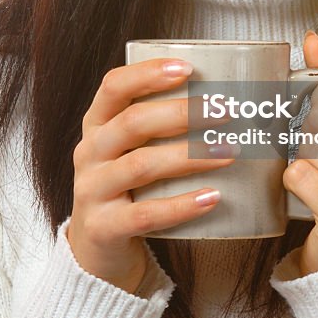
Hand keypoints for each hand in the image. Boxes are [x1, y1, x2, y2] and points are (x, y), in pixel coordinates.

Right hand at [67, 59, 235, 293]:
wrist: (97, 249)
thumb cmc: (128, 187)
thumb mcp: (132, 149)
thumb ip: (160, 126)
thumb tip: (225, 101)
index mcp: (97, 124)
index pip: (114, 86)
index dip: (148, 73)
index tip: (188, 69)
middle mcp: (89, 152)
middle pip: (133, 123)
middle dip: (181, 114)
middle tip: (224, 112)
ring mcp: (92, 190)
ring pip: (141, 165)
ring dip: (189, 156)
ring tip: (228, 153)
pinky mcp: (103, 227)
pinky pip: (145, 214)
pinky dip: (181, 205)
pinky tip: (211, 198)